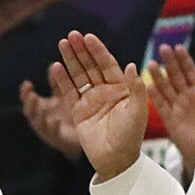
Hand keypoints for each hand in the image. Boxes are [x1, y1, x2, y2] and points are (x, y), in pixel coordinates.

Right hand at [19, 78, 82, 159]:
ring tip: (41, 107)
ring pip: (38, 122)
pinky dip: (52, 127)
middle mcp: (42, 119)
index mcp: (42, 107)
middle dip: (30, 103)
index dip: (26, 93)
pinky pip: (53, 133)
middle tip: (32, 96)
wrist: (84, 135)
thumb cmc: (71, 112)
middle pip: (30, 111)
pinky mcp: (59, 139)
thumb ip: (58, 82)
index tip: (27, 84)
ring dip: (38, 114)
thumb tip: (54, 65)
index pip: (29, 99)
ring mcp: (49, 130)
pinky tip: (54, 121)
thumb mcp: (64, 94)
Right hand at [50, 31, 146, 179]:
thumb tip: (131, 65)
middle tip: (72, 35)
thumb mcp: (138, 111)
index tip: (89, 37)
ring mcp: (90, 100)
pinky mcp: (78, 112)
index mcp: (121, 88)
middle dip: (81, 50)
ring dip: (70, 60)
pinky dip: (62, 80)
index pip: (107, 64)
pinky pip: (69, 92)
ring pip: (79, 75)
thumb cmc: (131, 136)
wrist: (116, 159)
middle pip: (91, 66)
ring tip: (62, 44)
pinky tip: (56, 67)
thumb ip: (135, 88)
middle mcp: (105, 91)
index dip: (98, 50)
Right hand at [148, 44, 194, 176]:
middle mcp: (188, 99)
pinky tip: (147, 86)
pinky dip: (154, 96)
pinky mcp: (171, 121)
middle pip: (176, 76)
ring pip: (166, 89)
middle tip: (162, 48)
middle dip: (169, 62)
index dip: (185, 60)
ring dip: (158, 76)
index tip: (178, 47)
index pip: (192, 73)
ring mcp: (178, 109)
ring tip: (151, 63)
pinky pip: (161, 106)